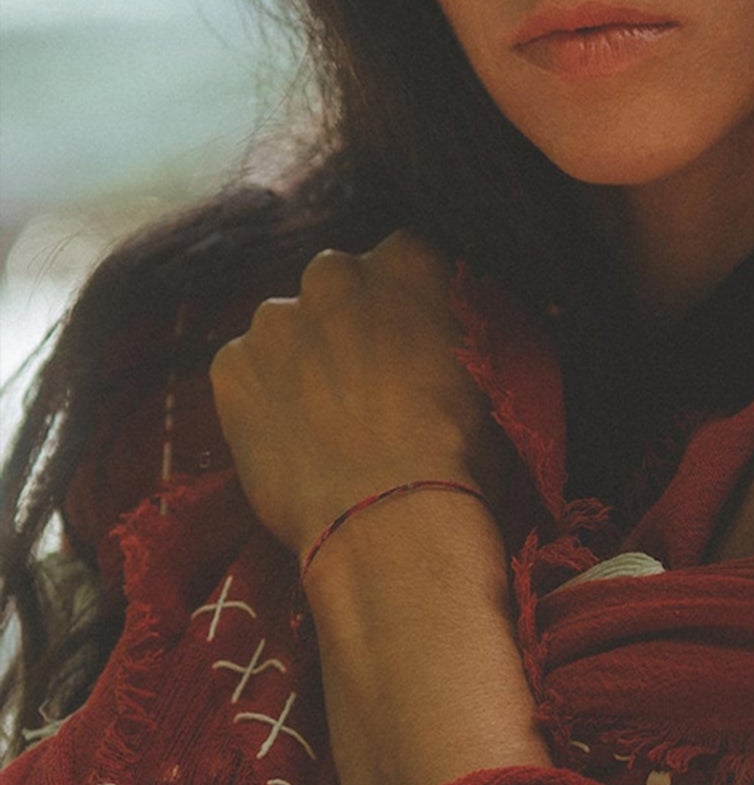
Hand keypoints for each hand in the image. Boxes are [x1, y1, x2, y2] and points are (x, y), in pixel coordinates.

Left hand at [210, 231, 500, 556]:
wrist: (394, 525)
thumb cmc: (461, 458)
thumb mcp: (491, 376)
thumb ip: (457, 330)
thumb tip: (448, 329)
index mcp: (408, 260)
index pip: (405, 259)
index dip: (407, 306)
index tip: (412, 344)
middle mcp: (335, 272)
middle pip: (337, 286)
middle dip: (348, 326)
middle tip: (370, 389)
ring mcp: (275, 318)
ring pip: (287, 330)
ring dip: (303, 362)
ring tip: (330, 426)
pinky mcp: (231, 367)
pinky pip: (246, 373)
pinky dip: (263, 400)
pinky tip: (295, 443)